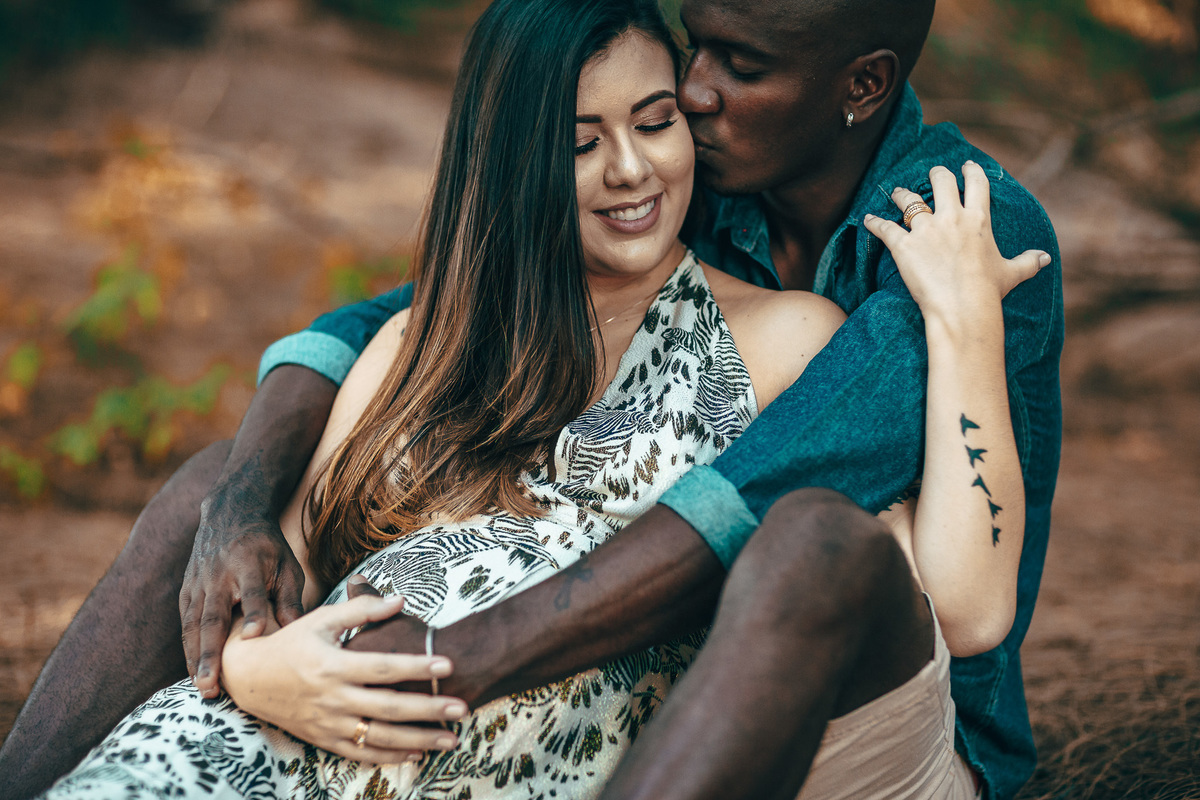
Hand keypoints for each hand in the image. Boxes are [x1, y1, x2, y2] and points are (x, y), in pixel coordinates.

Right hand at [180, 488, 306, 697]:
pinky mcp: (186, 592)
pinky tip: (194, 674)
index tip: (254, 635)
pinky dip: (188, 650)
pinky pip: (185, 624)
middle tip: (212, 684)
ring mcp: (198, 584)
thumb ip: (289, 598)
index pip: (251, 591)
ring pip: (193, 626)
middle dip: (210, 653)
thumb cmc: (267, 547)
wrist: (230, 515)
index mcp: (248, 564)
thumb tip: (301, 632)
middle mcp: (218, 576)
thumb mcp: (286, 564)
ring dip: (195, 658)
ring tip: (202, 687)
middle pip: (212, 617)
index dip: (252, 612)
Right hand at [221, 592, 465, 762]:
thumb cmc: (290, 642)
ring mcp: (328, 723)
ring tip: (451, 739)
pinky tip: (418, 754)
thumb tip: (401, 599)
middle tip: (461, 708)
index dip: (416, 668)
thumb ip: (362, 609)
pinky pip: (361, 753)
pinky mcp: (323, 739)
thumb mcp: (322, 619)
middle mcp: (332, 698)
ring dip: (418, 740)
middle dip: (428, 709)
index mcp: (333, 665)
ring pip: (380, 737)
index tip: (448, 666)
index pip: (383, 668)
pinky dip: (390, 757)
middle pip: (388, 707)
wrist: (248, 677)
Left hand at [863, 162, 1049, 323]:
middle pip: (941, 182)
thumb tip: (1046, 258)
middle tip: (932, 174)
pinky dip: (873, 223)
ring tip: (896, 192)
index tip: (966, 165)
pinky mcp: (903, 246)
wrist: (961, 307)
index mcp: (978, 219)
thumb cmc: (987, 291)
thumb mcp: (1012, 273)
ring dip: (901, 194)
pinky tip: (867, 219)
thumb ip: (1028, 262)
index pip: (976, 184)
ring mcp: (925, 230)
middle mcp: (951, 218)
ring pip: (908, 200)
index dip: (971, 171)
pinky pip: (884, 228)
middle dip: (936, 175)